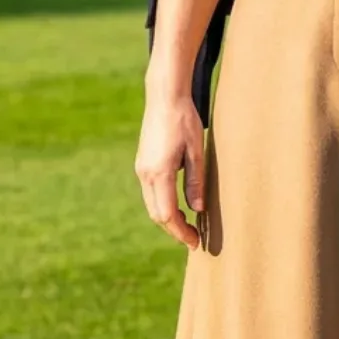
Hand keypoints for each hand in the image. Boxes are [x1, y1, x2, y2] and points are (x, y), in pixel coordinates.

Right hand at [135, 91, 205, 249]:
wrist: (164, 97)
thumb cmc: (184, 121)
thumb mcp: (196, 151)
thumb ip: (195, 182)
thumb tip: (197, 210)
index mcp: (159, 173)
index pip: (167, 215)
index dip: (181, 232)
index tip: (195, 242)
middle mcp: (146, 174)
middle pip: (157, 214)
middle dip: (174, 230)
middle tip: (194, 238)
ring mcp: (142, 168)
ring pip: (152, 205)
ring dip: (168, 218)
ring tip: (188, 226)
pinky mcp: (143, 163)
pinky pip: (151, 193)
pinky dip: (163, 205)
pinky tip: (177, 207)